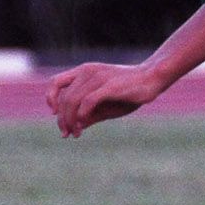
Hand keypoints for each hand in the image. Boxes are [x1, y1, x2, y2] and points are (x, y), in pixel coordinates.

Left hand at [46, 62, 166, 137]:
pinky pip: (87, 101)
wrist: (152, 79)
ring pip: (72, 100)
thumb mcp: (107, 104)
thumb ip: (90, 113)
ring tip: (75, 133)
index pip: (56, 82)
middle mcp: (87, 72)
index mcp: (85, 72)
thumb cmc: (131, 91)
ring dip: (70, 120)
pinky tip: (82, 126)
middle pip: (64, 97)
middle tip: (66, 133)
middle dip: (62, 118)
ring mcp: (97, 77)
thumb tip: (75, 126)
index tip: (55, 115)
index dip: (51, 99)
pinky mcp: (108, 86)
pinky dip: (81, 115)